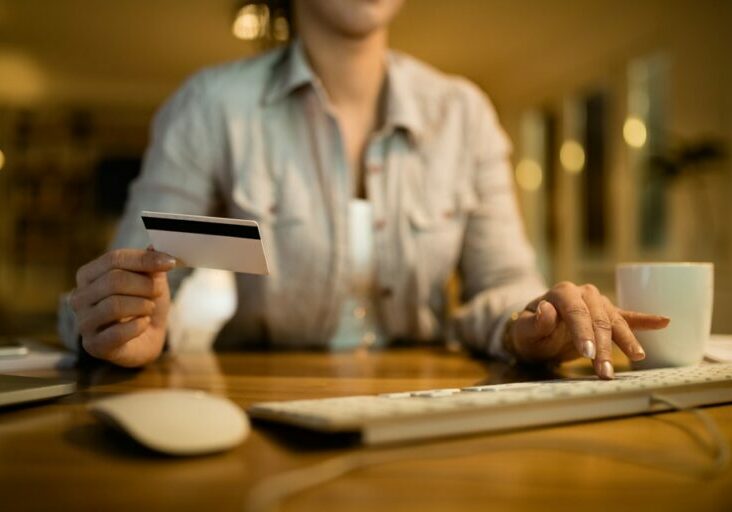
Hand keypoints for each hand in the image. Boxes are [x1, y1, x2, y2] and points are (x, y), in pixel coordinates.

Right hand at [70, 248, 176, 366]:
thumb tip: (154, 246)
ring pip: (114, 305)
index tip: (170, 263)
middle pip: (114, 281)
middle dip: (145, 285)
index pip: (114, 259)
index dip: (144, 259)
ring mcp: (83, 323)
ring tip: (148, 308)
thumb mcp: (151, 279)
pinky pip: (117, 333)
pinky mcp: (93, 345)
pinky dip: (138, 326)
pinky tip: (143, 324)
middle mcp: (79, 297)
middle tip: (157, 291)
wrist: (148, 337)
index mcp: (88, 275)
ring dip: (142, 306)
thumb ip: (150, 263)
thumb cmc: (144, 303)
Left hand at [508, 282, 669, 378]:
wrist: (535, 332)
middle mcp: (583, 293)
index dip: (583, 332)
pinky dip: (645, 320)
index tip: (588, 354)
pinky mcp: (607, 315)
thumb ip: (534, 322)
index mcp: (562, 293)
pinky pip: (628, 317)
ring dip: (625, 341)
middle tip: (605, 371)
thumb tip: (547, 309)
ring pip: (615, 321)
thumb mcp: (523, 330)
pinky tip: (664, 321)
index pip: (576, 311)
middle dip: (604, 346)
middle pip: (598, 319)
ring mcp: (598, 303)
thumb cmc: (529, 332)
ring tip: (637, 358)